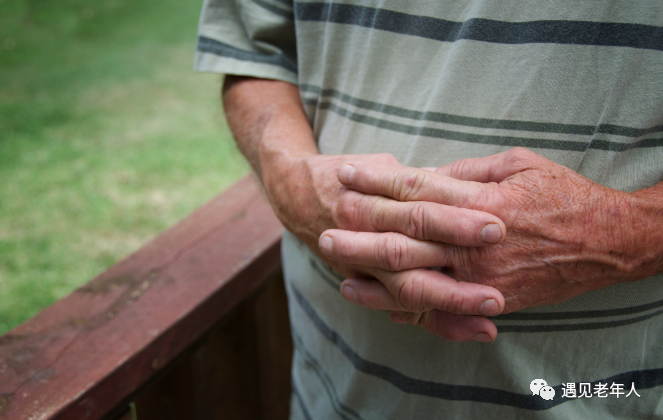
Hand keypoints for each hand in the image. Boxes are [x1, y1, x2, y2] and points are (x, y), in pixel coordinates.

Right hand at [223, 76, 507, 340]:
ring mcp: (362, 265)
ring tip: (492, 312)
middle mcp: (362, 234)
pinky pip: (403, 308)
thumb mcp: (378, 165)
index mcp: (369, 198)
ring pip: (405, 289)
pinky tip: (472, 330)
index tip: (496, 225)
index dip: (456, 219)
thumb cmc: (346, 175)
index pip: (418, 208)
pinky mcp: (367, 282)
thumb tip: (459, 183)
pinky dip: (438, 322)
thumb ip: (415, 178)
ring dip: (450, 303)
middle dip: (457, 270)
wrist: (296, 195)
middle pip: (411, 253)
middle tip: (499, 281)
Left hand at [321, 148, 654, 317]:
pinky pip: (435, 307)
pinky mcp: (487, 301)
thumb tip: (428, 177)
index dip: (377, 181)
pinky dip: (402, 305)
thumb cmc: (563, 194)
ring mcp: (478, 277)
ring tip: (335, 266)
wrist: (604, 243)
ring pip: (411, 276)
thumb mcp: (519, 164)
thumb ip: (470, 172)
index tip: (347, 174)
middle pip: (403, 234)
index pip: (415, 189)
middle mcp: (473, 243)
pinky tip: (373, 299)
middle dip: (360, 228)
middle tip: (327, 221)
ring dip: (370, 271)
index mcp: (480, 201)